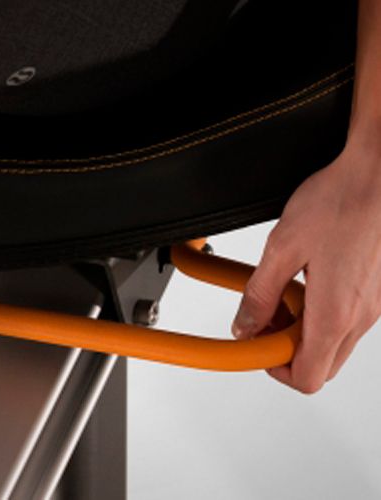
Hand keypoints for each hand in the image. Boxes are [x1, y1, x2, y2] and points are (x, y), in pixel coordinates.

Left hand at [230, 143, 380, 393]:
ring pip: (332, 342)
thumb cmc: (340, 202)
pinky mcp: (374, 291)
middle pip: (320, 365)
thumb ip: (259, 294)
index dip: (275, 368)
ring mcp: (372, 306)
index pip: (307, 378)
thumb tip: (244, 325)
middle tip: (267, 315)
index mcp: (335, 314)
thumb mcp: (282, 249)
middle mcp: (360, 318)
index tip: (257, 342)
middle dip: (286, 348)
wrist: (378, 174)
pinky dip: (319, 311)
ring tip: (284, 290)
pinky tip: (306, 278)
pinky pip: (344, 319)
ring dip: (302, 328)